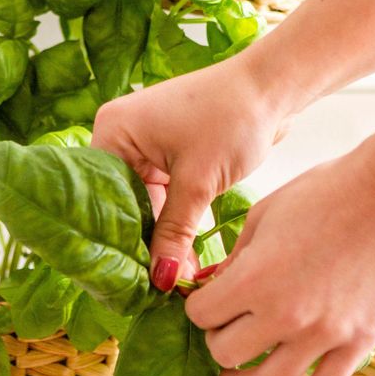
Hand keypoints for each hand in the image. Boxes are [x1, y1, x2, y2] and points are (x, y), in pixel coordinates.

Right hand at [91, 46, 290, 290]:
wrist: (273, 87)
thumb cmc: (232, 119)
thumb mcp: (199, 181)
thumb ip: (174, 232)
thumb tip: (159, 280)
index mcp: (112, 132)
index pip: (101, 197)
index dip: (115, 240)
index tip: (128, 281)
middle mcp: (120, 136)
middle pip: (120, 203)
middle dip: (142, 244)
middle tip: (155, 287)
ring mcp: (144, 144)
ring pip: (143, 203)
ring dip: (162, 236)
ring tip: (174, 281)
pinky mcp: (167, 152)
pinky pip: (162, 195)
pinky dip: (174, 220)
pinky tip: (183, 258)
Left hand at [185, 147, 374, 375]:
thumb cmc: (326, 194)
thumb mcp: (263, 216)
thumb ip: (233, 259)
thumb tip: (208, 285)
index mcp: (255, 279)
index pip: (202, 315)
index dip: (199, 307)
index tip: (206, 301)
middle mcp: (285, 315)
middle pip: (226, 353)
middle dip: (217, 340)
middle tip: (223, 328)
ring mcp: (323, 336)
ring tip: (234, 375)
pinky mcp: (356, 345)